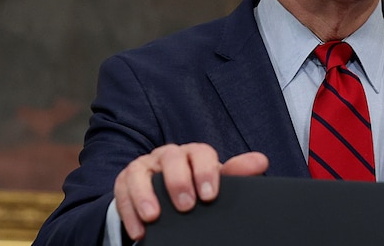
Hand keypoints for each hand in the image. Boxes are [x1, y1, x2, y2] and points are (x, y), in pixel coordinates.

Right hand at [114, 143, 268, 240]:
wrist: (164, 195)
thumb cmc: (195, 186)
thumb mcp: (214, 181)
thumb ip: (236, 173)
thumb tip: (261, 161)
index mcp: (193, 154)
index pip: (200, 153)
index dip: (205, 171)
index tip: (210, 194)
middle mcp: (168, 156)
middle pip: (171, 158)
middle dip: (177, 181)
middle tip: (186, 205)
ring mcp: (145, 167)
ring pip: (140, 172)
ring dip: (145, 195)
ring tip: (154, 217)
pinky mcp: (125, 181)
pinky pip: (122, 191)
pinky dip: (128, 212)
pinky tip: (139, 230)